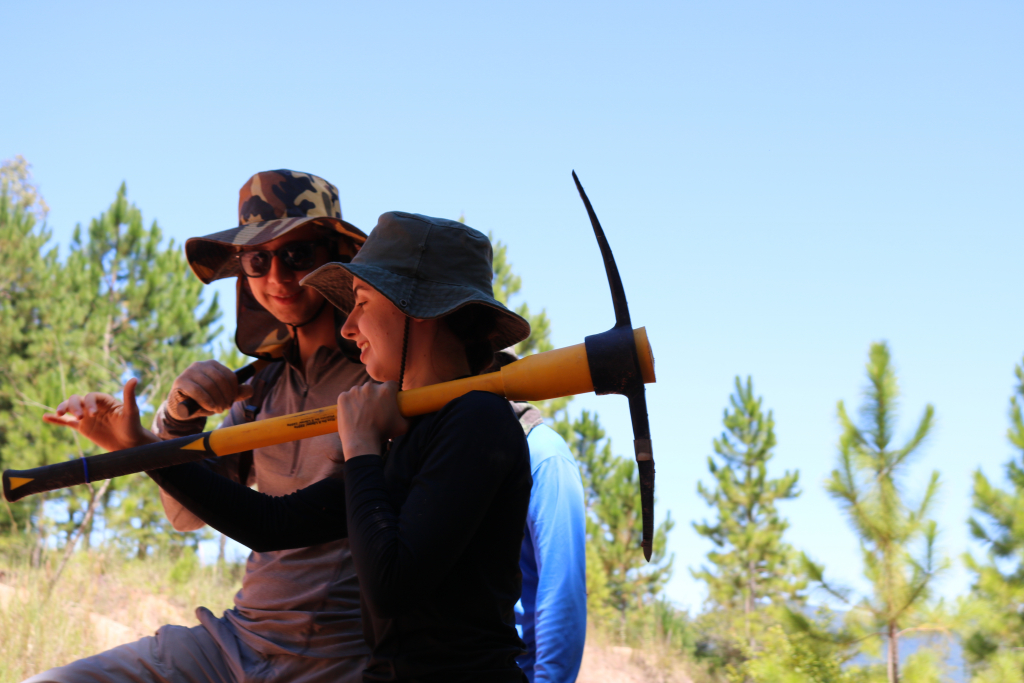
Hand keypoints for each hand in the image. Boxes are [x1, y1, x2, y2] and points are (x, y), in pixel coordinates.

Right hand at [42, 378, 158, 451]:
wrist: (130, 444)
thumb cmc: (133, 426)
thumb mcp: (131, 411)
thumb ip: (129, 396)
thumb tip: (134, 379)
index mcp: (104, 401)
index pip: (90, 397)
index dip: (89, 403)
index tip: (93, 414)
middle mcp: (93, 406)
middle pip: (77, 400)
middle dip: (74, 406)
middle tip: (79, 417)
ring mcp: (86, 417)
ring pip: (70, 408)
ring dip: (63, 409)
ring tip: (60, 414)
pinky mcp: (83, 428)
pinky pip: (67, 422)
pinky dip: (56, 420)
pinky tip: (45, 417)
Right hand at [166, 360, 253, 418]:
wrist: (181, 407)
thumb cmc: (203, 400)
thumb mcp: (222, 396)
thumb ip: (236, 393)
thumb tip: (250, 390)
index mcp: (213, 365)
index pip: (229, 375)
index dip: (234, 390)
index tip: (232, 401)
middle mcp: (201, 365)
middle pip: (220, 380)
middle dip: (226, 396)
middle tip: (225, 407)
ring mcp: (189, 372)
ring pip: (210, 385)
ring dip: (217, 400)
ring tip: (218, 409)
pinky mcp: (180, 381)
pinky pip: (197, 390)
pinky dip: (207, 400)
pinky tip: (210, 407)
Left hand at [336, 381, 408, 459]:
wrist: (361, 441)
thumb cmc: (382, 433)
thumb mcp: (403, 426)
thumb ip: (411, 417)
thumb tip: (417, 414)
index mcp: (386, 390)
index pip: (392, 385)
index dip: (391, 392)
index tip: (389, 400)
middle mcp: (370, 386)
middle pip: (375, 387)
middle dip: (375, 396)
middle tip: (374, 410)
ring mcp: (355, 391)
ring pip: (360, 391)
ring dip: (362, 398)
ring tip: (363, 413)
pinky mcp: (343, 396)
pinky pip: (347, 396)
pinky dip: (349, 403)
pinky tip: (353, 413)